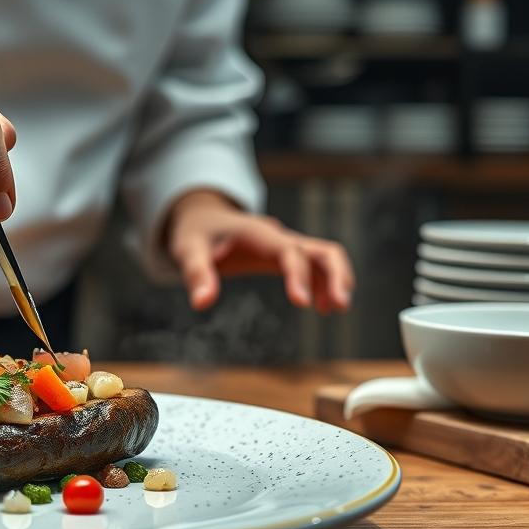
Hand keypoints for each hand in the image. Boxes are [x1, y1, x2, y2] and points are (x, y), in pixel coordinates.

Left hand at [166, 190, 354, 312]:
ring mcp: (286, 246)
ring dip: (337, 280)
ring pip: (325, 257)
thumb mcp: (188, 250)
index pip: (289, 252)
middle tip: (340, 306)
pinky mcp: (286, 256)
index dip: (299, 275)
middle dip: (336, 275)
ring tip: (335, 310)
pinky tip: (323, 307)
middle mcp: (279, 237)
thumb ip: (196, 274)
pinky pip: (315, 267)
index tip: (302, 303)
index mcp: (258, 234)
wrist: (202, 218)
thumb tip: (201, 303)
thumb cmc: (195, 233)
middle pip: (323, 250)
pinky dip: (325, 284)